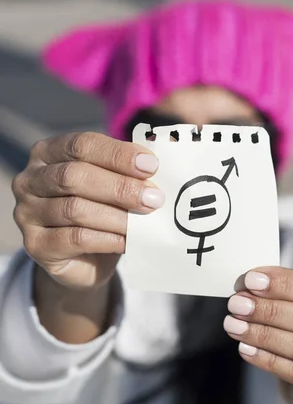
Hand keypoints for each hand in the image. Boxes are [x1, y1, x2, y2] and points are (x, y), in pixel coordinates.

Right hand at [13, 132, 163, 290]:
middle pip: (75, 176)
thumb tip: (153, 163)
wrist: (85, 258)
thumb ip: (128, 168)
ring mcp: (27, 213)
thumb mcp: (112, 182)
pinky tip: (128, 240)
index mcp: (48, 152)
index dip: (118, 154)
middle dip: (120, 187)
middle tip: (153, 198)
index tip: (151, 166)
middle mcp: (30, 179)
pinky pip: (74, 239)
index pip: (82, 145)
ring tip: (145, 222)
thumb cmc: (102, 208)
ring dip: (117, 216)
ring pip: (75, 209)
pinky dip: (107, 239)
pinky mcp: (35, 245)